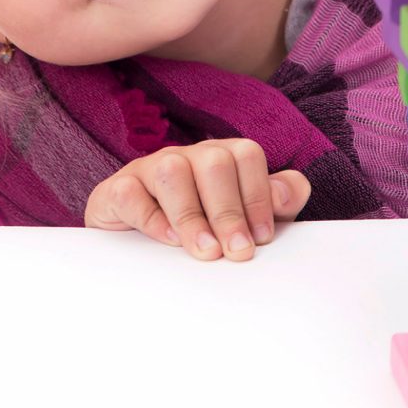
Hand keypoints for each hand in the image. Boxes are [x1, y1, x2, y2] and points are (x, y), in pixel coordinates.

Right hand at [84, 138, 311, 260]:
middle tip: (237, 253)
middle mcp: (187, 155)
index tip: (262, 238)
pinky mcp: (119, 188)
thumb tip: (289, 193)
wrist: (138, 240)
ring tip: (205, 252)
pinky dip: (151, 217)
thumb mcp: (244, 215)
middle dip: (230, 212)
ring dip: (192, 215)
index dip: (258, 195)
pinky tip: (168, 242)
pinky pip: (131, 192)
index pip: (247, 155)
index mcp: (221, 156)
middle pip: (214, 162)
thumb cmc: (202, 227)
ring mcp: (150, 168)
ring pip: (172, 169)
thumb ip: (274, 200)